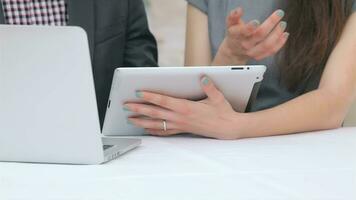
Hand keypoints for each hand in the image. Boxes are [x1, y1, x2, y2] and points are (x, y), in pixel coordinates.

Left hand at [124, 76, 242, 139]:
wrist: (227, 128)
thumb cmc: (222, 112)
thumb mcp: (217, 97)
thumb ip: (209, 86)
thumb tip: (202, 77)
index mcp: (186, 107)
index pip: (164, 101)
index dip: (150, 96)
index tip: (138, 93)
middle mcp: (180, 117)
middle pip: (155, 112)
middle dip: (139, 109)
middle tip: (125, 106)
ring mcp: (180, 125)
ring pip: (157, 124)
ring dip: (142, 121)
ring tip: (129, 119)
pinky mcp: (183, 130)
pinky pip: (165, 132)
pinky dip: (154, 130)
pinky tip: (146, 129)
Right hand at [213, 7, 288, 64]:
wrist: (234, 51)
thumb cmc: (234, 34)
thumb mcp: (230, 24)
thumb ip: (233, 16)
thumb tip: (239, 10)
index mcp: (237, 35)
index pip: (243, 32)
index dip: (250, 27)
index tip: (257, 21)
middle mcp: (245, 44)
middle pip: (259, 35)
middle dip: (271, 23)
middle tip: (279, 13)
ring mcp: (252, 52)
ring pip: (267, 45)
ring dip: (277, 34)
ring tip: (283, 24)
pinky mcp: (259, 56)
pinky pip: (271, 51)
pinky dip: (280, 43)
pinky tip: (284, 34)